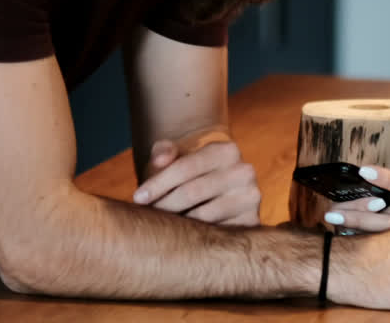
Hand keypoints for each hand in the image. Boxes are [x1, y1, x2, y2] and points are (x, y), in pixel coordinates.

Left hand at [132, 130, 260, 225]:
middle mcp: (244, 172)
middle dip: (163, 206)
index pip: (185, 168)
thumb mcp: (174, 155)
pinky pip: (217, 235)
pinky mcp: (252, 222)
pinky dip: (196, 238)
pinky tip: (182, 236)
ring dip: (177, 223)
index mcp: (227, 150)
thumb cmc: (187, 170)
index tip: (137, 198)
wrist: (214, 183)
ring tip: (161, 226)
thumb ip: (163, 151)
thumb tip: (160, 160)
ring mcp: (251, 198)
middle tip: (145, 216)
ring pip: (203, 216)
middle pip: (192, 193)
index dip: (158, 183)